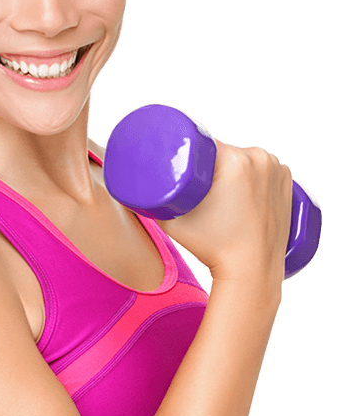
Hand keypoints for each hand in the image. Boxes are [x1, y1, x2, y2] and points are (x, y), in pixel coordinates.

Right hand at [160, 139, 293, 286]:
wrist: (252, 272)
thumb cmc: (211, 247)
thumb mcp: (171, 221)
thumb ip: (146, 202)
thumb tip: (125, 189)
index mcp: (233, 160)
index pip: (205, 143)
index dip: (190, 151)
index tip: (183, 165)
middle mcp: (259, 158)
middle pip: (225, 151)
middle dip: (210, 163)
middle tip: (199, 185)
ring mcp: (277, 169)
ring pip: (245, 158)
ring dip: (233, 167)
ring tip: (220, 189)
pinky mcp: (289, 182)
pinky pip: (266, 166)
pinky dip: (256, 171)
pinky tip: (246, 182)